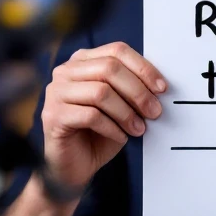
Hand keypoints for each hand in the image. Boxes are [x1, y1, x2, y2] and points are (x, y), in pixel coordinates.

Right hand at [41, 41, 166, 191]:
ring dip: (126, 112)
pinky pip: (90, 116)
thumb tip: (160, 84)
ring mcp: (56, 92)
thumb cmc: (99, 132)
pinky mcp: (54, 116)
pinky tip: (121, 137)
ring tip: (139, 128)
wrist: (75, 165)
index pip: (117, 50)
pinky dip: (112, 127)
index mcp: (83, 60)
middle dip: (138, 91)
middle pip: (110, 69)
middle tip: (154, 111)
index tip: (162, 88)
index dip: (143, 67)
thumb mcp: (120, 104)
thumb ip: (132, 88)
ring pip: (100, 92)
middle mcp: (65, 71)